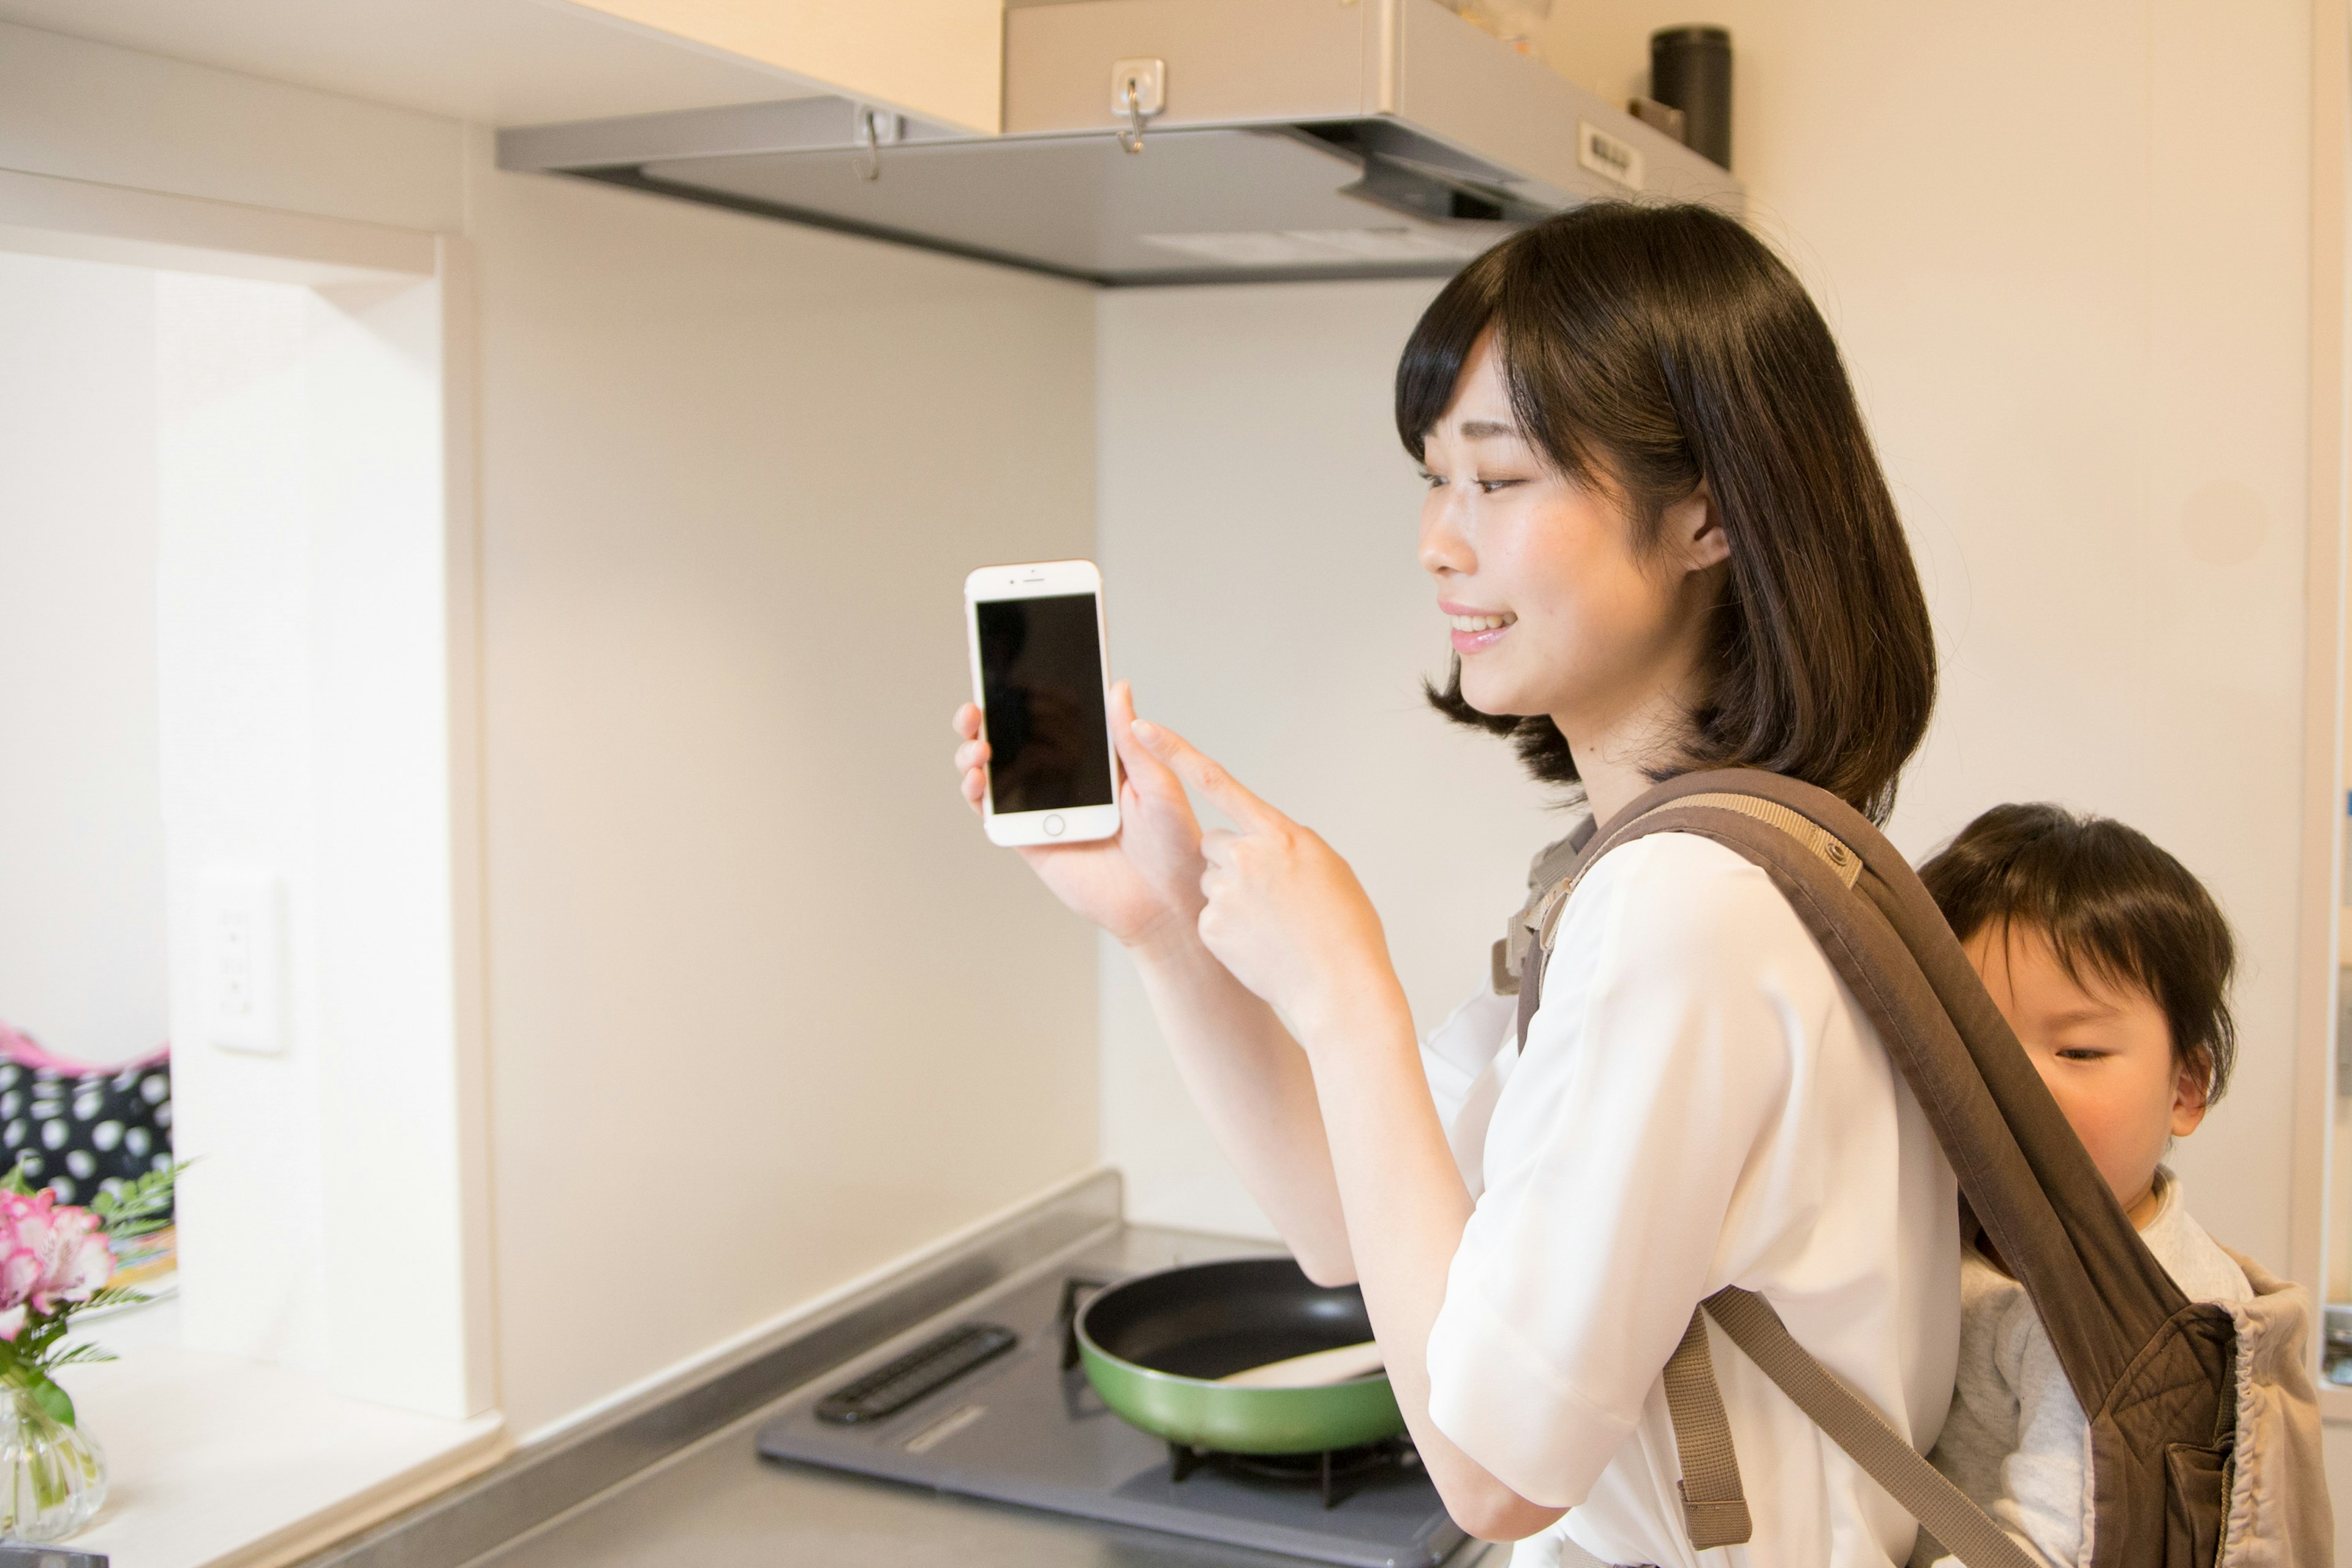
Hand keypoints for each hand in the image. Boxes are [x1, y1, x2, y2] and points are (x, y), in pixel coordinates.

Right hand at [953, 682, 1207, 951]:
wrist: (1168, 903)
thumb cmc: (1174, 844)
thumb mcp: (1159, 784)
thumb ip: (1130, 740)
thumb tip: (1119, 687)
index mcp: (1094, 762)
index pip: (1050, 721)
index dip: (1024, 700)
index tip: (1007, 677)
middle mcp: (1063, 782)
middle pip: (1011, 744)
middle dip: (984, 723)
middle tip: (974, 710)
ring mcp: (1044, 811)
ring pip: (994, 776)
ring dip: (972, 755)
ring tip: (978, 746)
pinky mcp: (1032, 843)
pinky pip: (995, 816)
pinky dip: (978, 796)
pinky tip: (978, 780)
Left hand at [1131, 721, 1400, 1044]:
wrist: (1339, 987)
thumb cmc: (1343, 929)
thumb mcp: (1328, 867)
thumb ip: (1289, 843)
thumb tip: (1267, 839)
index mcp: (1277, 834)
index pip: (1215, 780)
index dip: (1173, 751)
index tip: (1140, 729)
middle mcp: (1244, 856)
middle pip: (1215, 843)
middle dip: (1233, 862)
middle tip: (1269, 895)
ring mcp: (1224, 893)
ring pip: (1213, 882)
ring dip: (1233, 898)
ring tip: (1271, 925)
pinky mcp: (1210, 927)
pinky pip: (1211, 917)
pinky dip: (1230, 929)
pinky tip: (1260, 944)